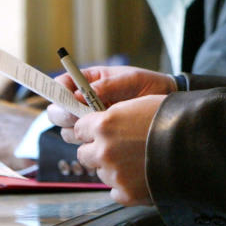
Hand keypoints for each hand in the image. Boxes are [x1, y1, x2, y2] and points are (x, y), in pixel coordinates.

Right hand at [46, 65, 175, 140]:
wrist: (168, 103)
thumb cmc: (149, 85)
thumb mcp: (129, 80)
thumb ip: (104, 87)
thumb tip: (78, 95)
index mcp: (88, 81)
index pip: (61, 85)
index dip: (57, 92)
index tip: (66, 99)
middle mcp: (84, 102)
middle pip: (57, 112)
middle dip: (64, 116)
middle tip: (81, 118)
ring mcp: (92, 121)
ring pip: (68, 131)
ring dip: (79, 132)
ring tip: (101, 128)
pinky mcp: (101, 138)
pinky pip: (86, 145)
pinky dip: (91, 145)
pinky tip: (109, 140)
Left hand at [73, 94, 166, 204]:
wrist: (195, 146)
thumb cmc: (171, 119)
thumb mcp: (138, 105)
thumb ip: (114, 116)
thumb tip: (100, 123)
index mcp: (104, 124)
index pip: (78, 129)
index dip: (89, 129)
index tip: (98, 131)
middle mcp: (104, 150)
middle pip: (83, 154)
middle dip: (96, 151)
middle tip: (117, 147)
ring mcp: (114, 174)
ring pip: (101, 173)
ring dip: (112, 168)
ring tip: (136, 161)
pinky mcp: (126, 194)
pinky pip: (115, 192)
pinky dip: (125, 186)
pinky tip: (141, 176)